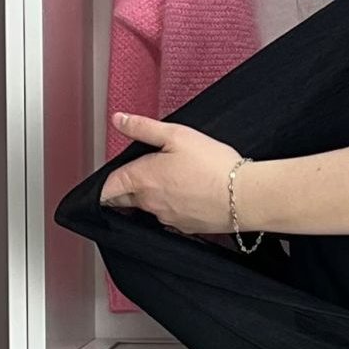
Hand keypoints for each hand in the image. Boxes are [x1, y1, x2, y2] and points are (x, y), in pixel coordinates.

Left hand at [100, 114, 243, 233]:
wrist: (243, 197)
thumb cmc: (212, 165)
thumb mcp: (177, 135)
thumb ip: (144, 128)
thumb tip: (118, 120)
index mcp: (142, 178)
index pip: (109, 186)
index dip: (105, 183)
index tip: (105, 182)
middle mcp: (149, 202)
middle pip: (124, 199)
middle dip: (122, 191)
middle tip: (128, 181)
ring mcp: (166, 218)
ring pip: (147, 209)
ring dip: (149, 198)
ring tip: (167, 183)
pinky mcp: (184, 228)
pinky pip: (168, 218)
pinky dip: (170, 208)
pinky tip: (186, 197)